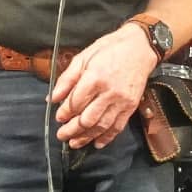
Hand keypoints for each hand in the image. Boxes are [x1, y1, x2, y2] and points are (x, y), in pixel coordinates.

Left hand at [49, 25, 157, 148]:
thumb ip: (67, 79)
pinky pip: (118, 126)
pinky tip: (97, 143)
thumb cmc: (108, 50)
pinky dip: (107, 137)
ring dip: (86, 137)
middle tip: (62, 135)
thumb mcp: (83, 57)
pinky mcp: (131, 106)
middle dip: (72, 130)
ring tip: (75, 143)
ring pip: (101, 126)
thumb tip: (52, 98)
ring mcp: (122, 101)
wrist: (139, 48)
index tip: (59, 118)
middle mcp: (108, 92)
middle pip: (87, 119)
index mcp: (94, 78)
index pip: (75, 103)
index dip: (64, 113)